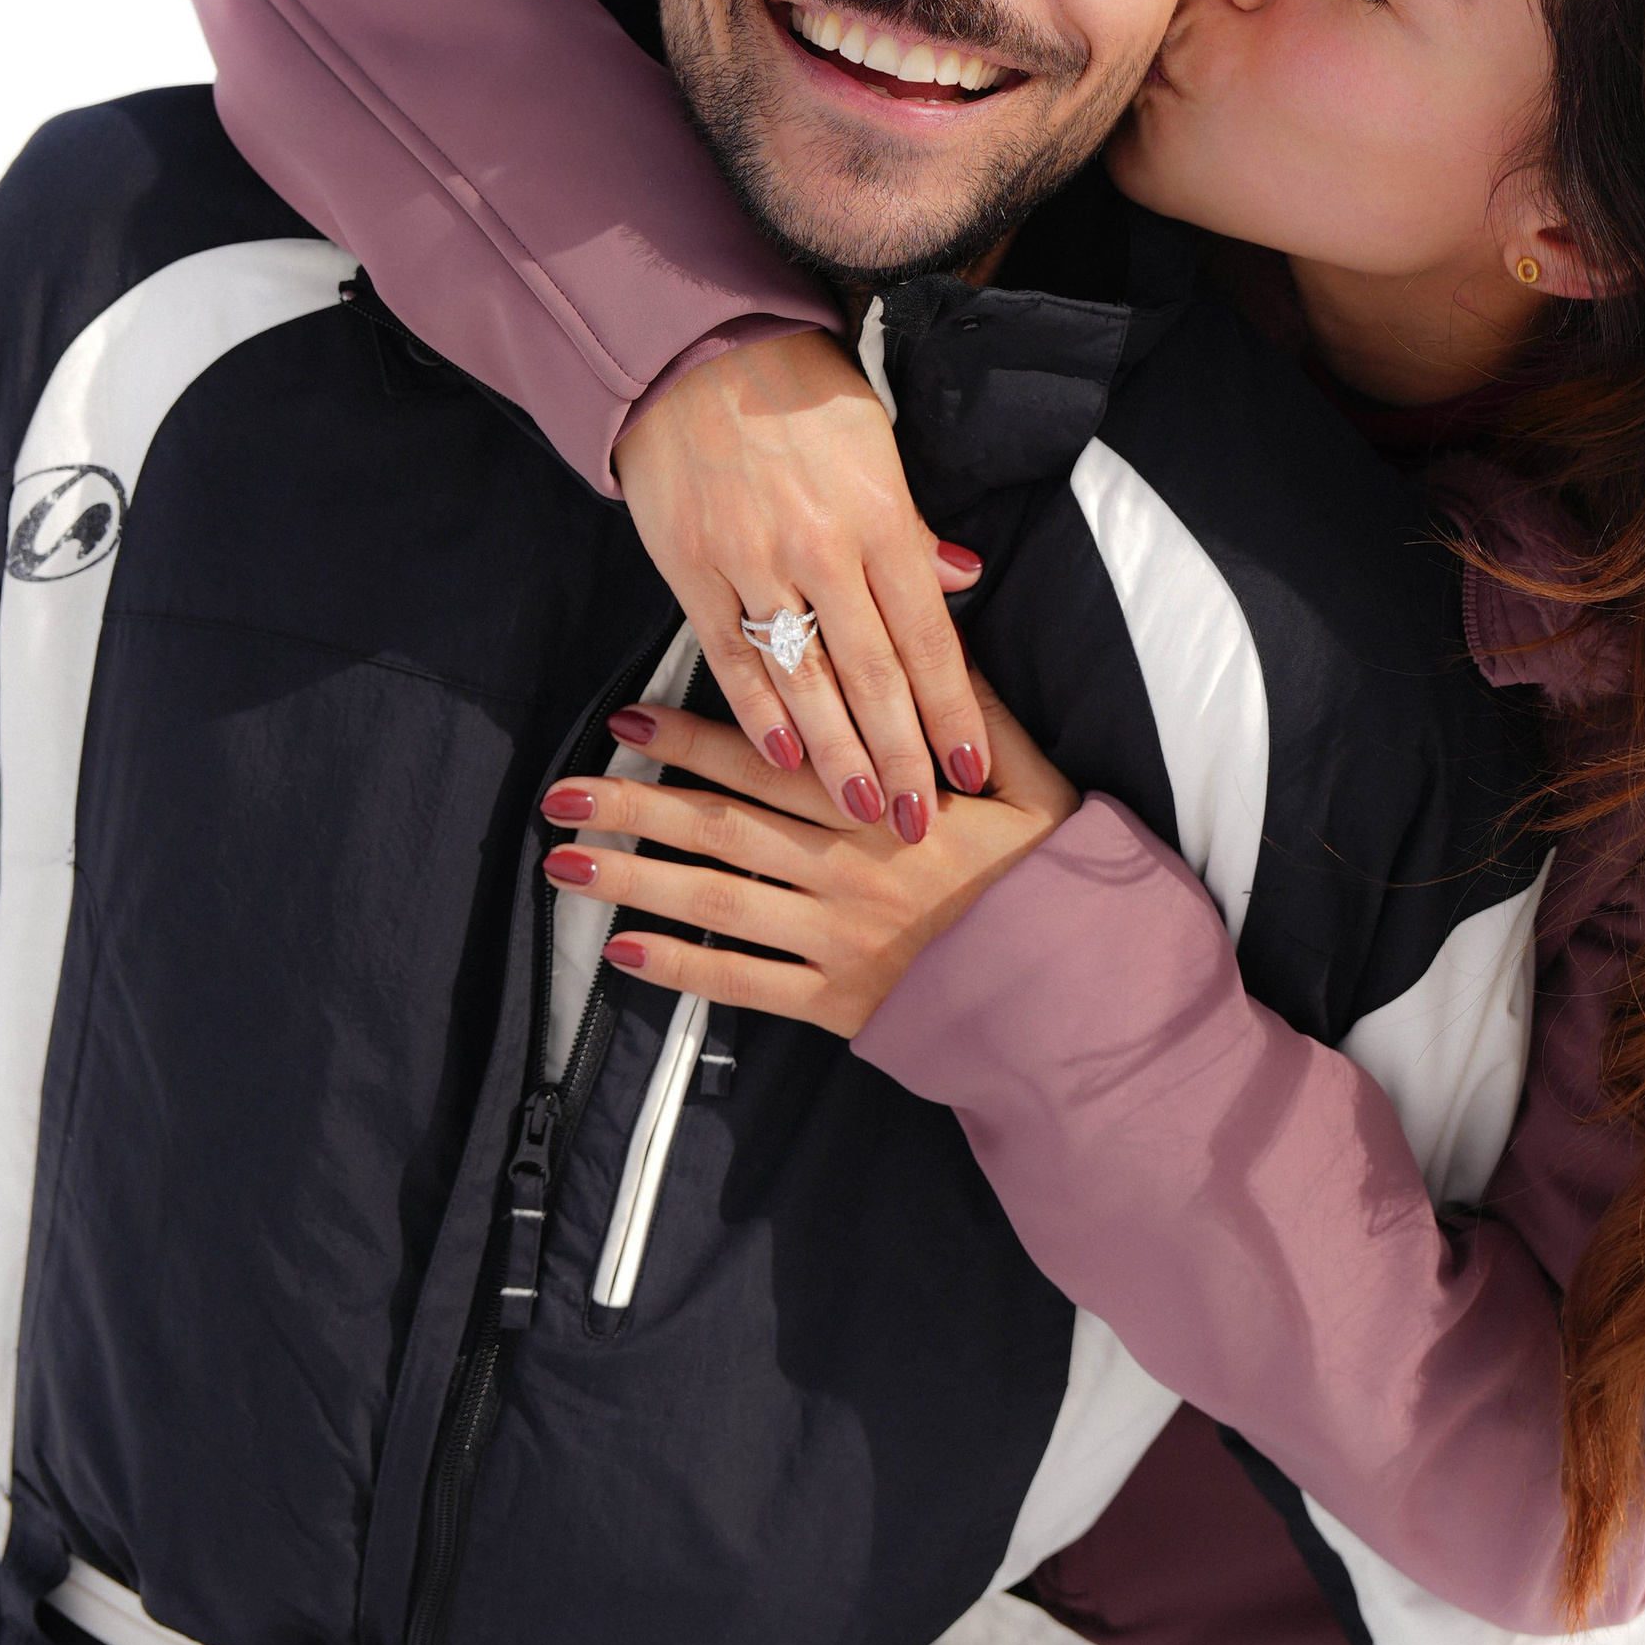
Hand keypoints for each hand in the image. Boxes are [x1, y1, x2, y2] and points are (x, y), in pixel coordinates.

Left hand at [540, 679, 1078, 1039]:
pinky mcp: (838, 1004)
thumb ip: (977, 710)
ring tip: (562, 865)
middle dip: (634, 805)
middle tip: (561, 787)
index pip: (772, 763)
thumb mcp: (1032, 781)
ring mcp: (836, 941)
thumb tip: (938, 640)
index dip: (695, 737)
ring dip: (633, 881)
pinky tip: (623, 953)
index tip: (630, 716)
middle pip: (721, 827)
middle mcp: (848, 870)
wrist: (1083, 995)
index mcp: (887, 808)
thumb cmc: (1058, 881)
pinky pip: (745, 986)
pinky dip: (682, 970)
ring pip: (716, 902)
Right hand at [613, 330, 987, 831]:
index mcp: (880, 515)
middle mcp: (821, 545)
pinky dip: (758, 712)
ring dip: (836, 754)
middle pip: (873, 673)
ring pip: (804, 677)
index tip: (971, 773)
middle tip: (919, 824)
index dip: (952, 713)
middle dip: (902, 756)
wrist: (696, 351)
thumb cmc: (802, 395)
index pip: (930, 637)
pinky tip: (783, 758)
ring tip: (861, 811)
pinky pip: (730, 655)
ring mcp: (752, 560)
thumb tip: (964, 581)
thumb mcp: (877, 445)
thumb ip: (914, 527)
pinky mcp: (691, 568)